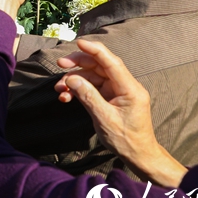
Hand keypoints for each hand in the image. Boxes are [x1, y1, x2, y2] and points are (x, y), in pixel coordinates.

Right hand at [55, 39, 186, 187]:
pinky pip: (92, 87)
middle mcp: (125, 86)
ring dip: (74, 80)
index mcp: (130, 89)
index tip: (79, 43)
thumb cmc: (126, 139)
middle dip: (78, 64)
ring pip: (93, 76)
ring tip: (59, 89)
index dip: (95, 50)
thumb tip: (72, 79)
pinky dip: (78, 90)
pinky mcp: (111, 98)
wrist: (137, 155)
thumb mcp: (104, 119)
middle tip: (60, 64)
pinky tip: (66, 97)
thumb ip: (88, 96)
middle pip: (99, 66)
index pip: (111, 63)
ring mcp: (118, 91)